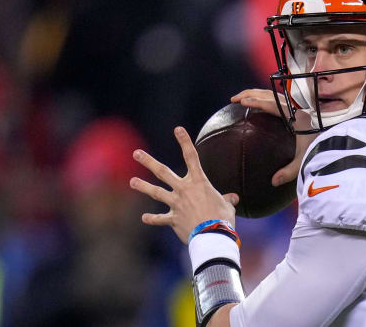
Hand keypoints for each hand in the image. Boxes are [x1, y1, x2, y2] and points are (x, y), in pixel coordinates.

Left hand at [130, 126, 238, 243]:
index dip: (184, 142)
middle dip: (149, 162)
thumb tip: (233, 198)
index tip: (178, 130)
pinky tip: (144, 218)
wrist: (212, 235)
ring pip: (157, 192)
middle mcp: (184, 190)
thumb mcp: (228, 206)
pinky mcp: (173, 219)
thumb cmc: (223, 219)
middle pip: (163, 172)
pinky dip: (152, 219)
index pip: (191, 156)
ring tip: (132, 182)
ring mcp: (176, 204)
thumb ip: (227, 199)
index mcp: (199, 182)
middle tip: (136, 153)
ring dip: (144, 186)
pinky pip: (160, 219)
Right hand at [231, 89, 317, 186]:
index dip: (255, 101)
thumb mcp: (305, 160)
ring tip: (243, 100)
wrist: (341, 140)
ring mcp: (298, 106)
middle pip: (269, 94)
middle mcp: (296, 106)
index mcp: (295, 115)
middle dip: (250, 94)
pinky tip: (260, 108)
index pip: (271, 103)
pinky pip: (280, 101)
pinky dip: (267, 100)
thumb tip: (273, 182)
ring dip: (257, 95)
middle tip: (234, 99)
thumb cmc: (323, 147)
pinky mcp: (301, 109)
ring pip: (274, 95)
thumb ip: (289, 172)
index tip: (240, 102)